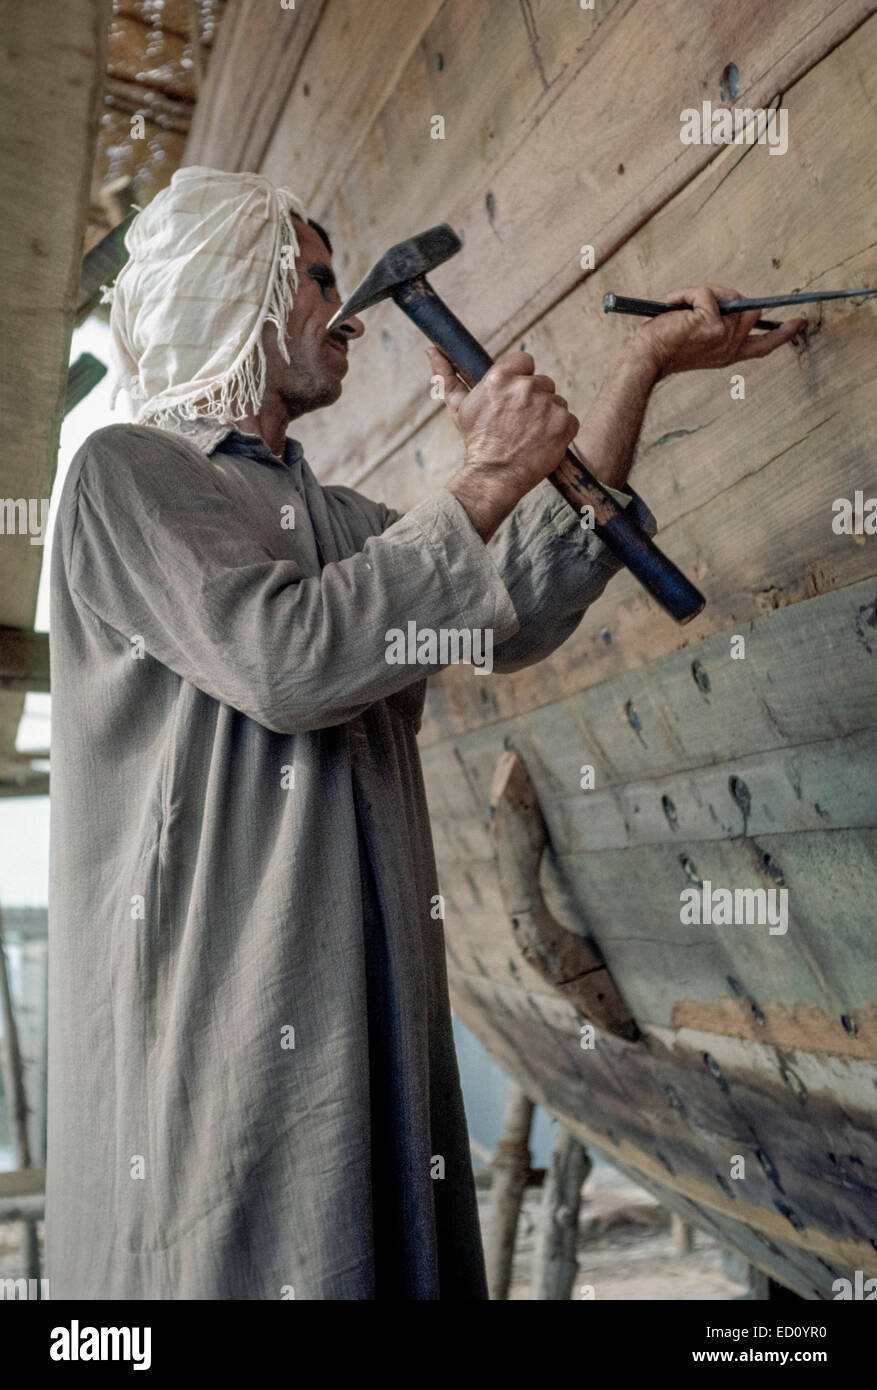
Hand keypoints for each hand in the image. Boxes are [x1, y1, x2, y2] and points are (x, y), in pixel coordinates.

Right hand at [428, 346, 579, 533]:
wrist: (494, 477)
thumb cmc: (475, 442)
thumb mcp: (458, 407)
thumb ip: (447, 376)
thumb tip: (431, 350)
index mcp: (501, 377)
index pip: (524, 360)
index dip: (521, 377)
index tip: (514, 396)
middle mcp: (526, 387)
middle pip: (542, 382)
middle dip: (533, 399)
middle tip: (519, 421)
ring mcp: (549, 405)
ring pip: (556, 401)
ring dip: (547, 414)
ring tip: (529, 434)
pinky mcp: (565, 423)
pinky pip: (569, 418)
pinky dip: (560, 430)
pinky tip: (543, 441)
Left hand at [630, 283, 806, 379]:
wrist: (644, 359)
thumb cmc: (663, 347)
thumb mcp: (698, 336)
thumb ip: (719, 321)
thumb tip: (733, 299)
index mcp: (729, 354)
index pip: (764, 345)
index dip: (784, 334)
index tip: (800, 322)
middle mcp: (730, 348)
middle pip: (749, 309)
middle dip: (726, 297)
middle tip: (695, 303)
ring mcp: (723, 336)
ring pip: (731, 297)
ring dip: (705, 293)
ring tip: (681, 307)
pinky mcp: (711, 324)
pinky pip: (707, 292)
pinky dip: (687, 292)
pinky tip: (672, 304)